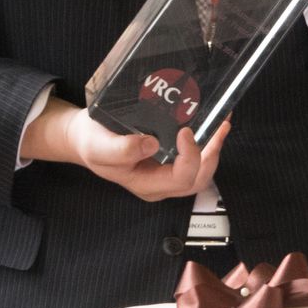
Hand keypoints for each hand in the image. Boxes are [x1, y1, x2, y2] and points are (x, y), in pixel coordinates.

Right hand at [29, 101, 226, 201]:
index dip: (190, 156)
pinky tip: (212, 123)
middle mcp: (161, 183)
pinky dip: (207, 141)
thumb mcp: (99, 146)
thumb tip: (151, 144)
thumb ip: (122, 149)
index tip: (185, 131)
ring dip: (215, 147)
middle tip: (219, 127)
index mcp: (146, 184)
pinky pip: (195, 157)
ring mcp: (166, 173)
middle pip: (198, 179)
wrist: (85, 139)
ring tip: (222, 123)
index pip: (180, 178)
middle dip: (213, 154)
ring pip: (201, 170)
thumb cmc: (91, 144)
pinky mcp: (169, 160)